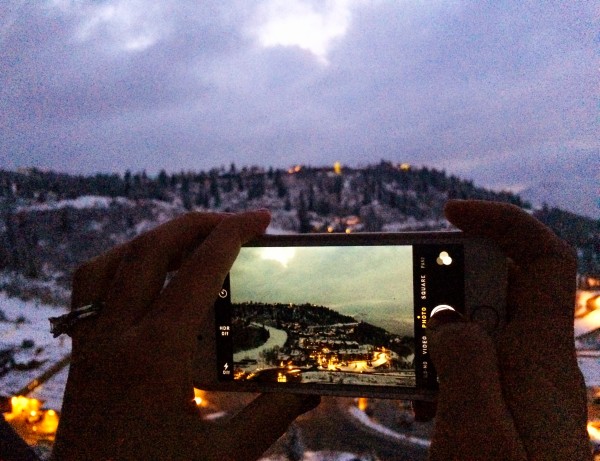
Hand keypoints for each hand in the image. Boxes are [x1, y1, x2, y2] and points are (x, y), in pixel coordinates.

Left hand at [52, 211, 318, 460]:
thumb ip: (274, 415)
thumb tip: (313, 387)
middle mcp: (115, 337)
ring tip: (190, 240)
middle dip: (196, 224)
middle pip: (151, 251)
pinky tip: (144, 276)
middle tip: (234, 222)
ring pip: (112, 261)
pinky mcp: (80, 355)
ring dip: (153, 240)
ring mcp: (90, 344)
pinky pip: (87, 289)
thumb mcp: (227, 456)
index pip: (197, 272)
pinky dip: (118, 264)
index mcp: (156, 355)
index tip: (260, 219)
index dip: (232, 235)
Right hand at [427, 200, 590, 459]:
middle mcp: (539, 365)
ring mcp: (524, 392)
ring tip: (405, 348)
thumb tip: (452, 313)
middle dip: (458, 273)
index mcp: (541, 356)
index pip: (543, 258)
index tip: (448, 213)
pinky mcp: (508, 415)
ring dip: (445, 325)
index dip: (502, 221)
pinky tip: (420, 397)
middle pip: (510, 286)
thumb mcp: (478, 430)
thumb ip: (466, 361)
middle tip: (409, 288)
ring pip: (487, 328)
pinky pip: (477, 368)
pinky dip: (445, 365)